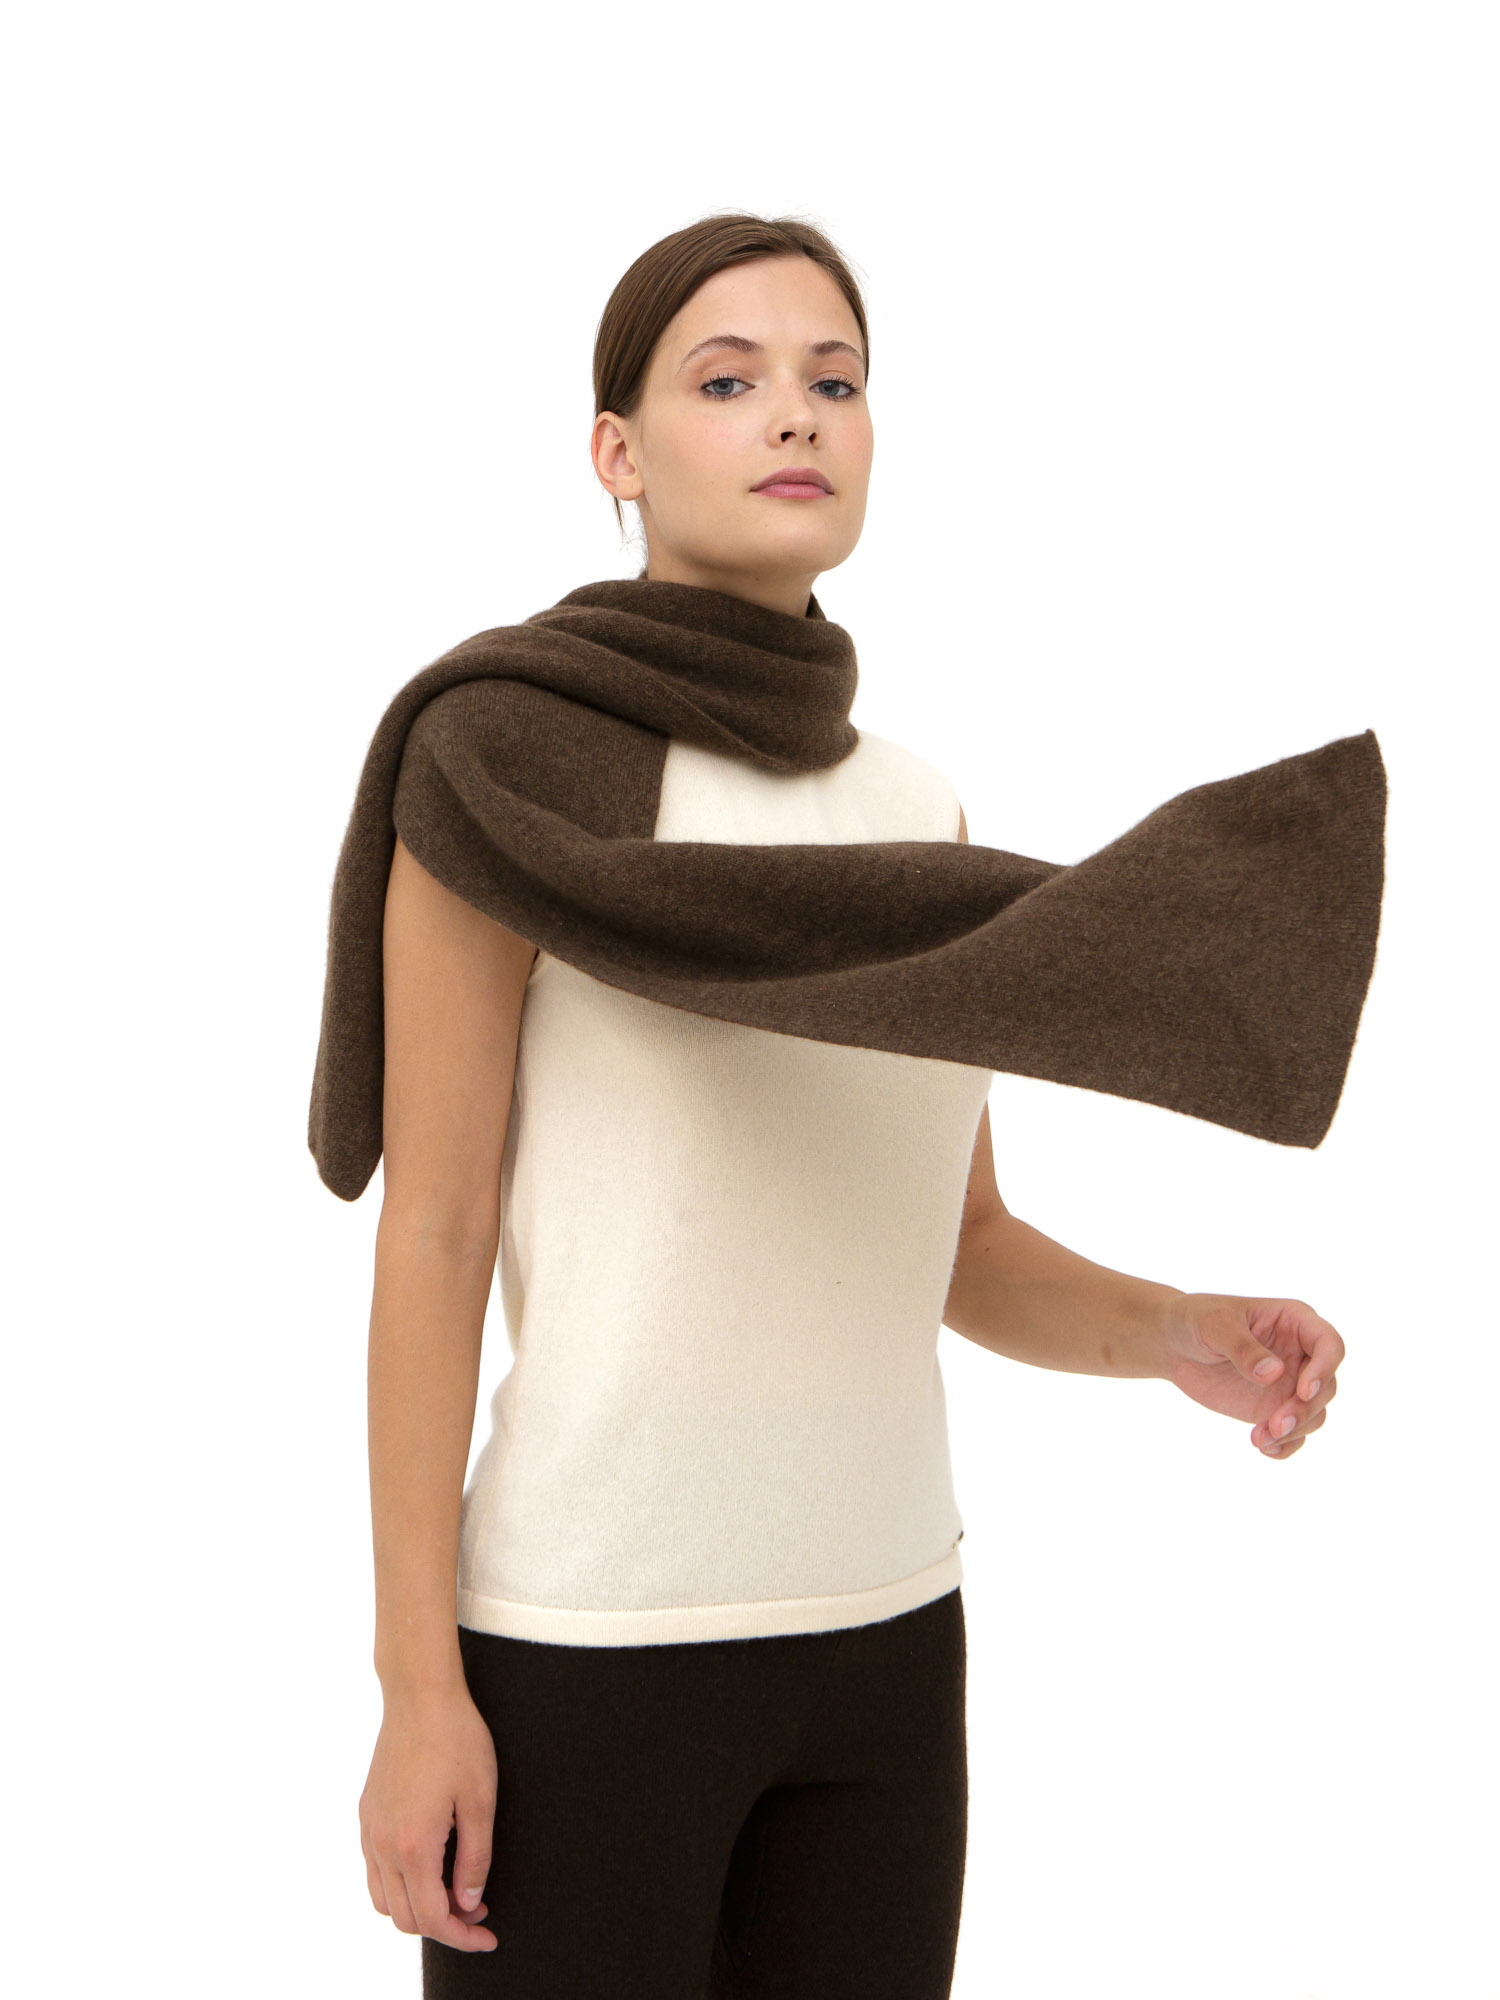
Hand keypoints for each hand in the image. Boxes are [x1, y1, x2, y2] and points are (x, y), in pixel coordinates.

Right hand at [360, 1684, 498, 1951]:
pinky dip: (398, 1885)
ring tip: (454, 1892)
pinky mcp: (366, 1814)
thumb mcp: (481, 1800)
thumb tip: (469, 1904)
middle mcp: (383, 1844)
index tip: (488, 1936)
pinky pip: (374, 1871)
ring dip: (417, 1909)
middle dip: (444, 1926)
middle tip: (478, 1911)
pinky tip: (428, 1866)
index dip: (462, 1937)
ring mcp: (369, 1830)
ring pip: (383, 1900)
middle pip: (405, 1918)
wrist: (420, 1695)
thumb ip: (475, 1859)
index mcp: (413, 1845)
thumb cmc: (458, 1740)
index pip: (433, 1918)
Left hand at [1156, 1292, 1342, 1459]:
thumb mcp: (1214, 1325)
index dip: (1325, 1369)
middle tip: (1276, 1425)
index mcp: (1294, 1321)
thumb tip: (1274, 1374)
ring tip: (1261, 1439)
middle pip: (1326, 1386)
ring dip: (1295, 1431)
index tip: (1304, 1392)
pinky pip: (1295, 1432)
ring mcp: (1290, 1383)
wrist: (1175, 1344)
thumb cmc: (1197, 1320)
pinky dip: (1286, 1446)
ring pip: (1314, 1413)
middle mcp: (1300, 1354)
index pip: (1329, 1344)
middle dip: (1305, 1410)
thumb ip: (1243, 1347)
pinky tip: (1265, 1449)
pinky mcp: (1274, 1407)